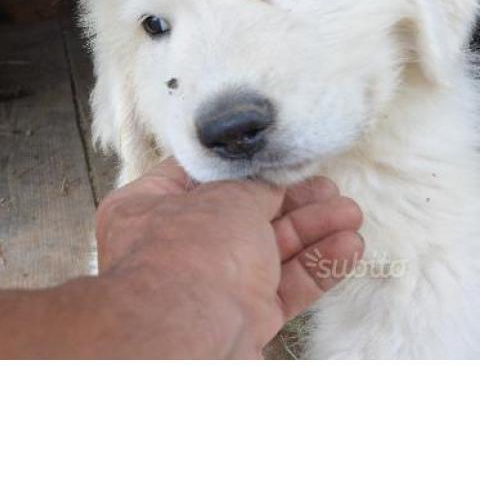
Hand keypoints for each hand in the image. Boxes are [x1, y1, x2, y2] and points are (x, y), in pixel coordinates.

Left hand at [96, 158, 363, 357]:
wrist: (189, 338)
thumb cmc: (193, 253)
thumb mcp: (226, 199)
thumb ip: (253, 188)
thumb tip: (271, 185)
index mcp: (146, 207)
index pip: (195, 177)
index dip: (241, 167)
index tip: (279, 159)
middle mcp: (172, 245)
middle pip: (239, 214)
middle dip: (290, 201)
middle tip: (330, 189)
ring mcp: (206, 285)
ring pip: (266, 251)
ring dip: (311, 231)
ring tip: (351, 214)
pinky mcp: (239, 321)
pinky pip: (281, 288)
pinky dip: (313, 268)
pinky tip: (348, 247)